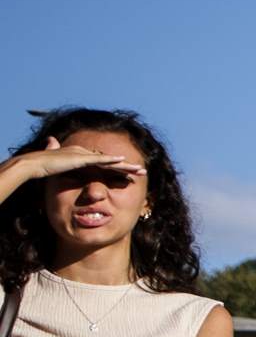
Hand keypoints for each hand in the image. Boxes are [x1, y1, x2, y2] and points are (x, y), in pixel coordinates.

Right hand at [0, 137, 143, 190]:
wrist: (33, 165)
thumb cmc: (43, 170)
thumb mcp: (60, 176)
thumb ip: (67, 177)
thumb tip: (70, 182)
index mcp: (81, 159)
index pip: (103, 164)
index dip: (116, 169)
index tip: (128, 175)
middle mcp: (84, 155)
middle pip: (110, 161)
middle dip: (127, 167)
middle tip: (142, 172)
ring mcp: (82, 155)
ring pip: (109, 161)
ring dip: (125, 165)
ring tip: (140, 169)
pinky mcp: (80, 158)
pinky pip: (99, 159)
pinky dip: (111, 160)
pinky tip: (123, 162)